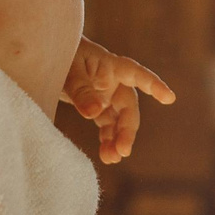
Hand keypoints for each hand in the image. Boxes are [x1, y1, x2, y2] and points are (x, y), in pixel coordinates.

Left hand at [62, 36, 177, 163]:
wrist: (45, 58)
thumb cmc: (60, 56)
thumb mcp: (69, 71)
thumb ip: (81, 90)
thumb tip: (95, 112)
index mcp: (111, 66)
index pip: (137, 75)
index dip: (154, 85)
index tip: (169, 98)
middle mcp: (113, 81)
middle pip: (127, 107)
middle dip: (127, 130)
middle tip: (123, 151)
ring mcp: (105, 95)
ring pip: (118, 120)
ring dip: (117, 139)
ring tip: (112, 158)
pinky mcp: (95, 106)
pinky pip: (106, 124)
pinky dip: (106, 139)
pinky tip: (107, 154)